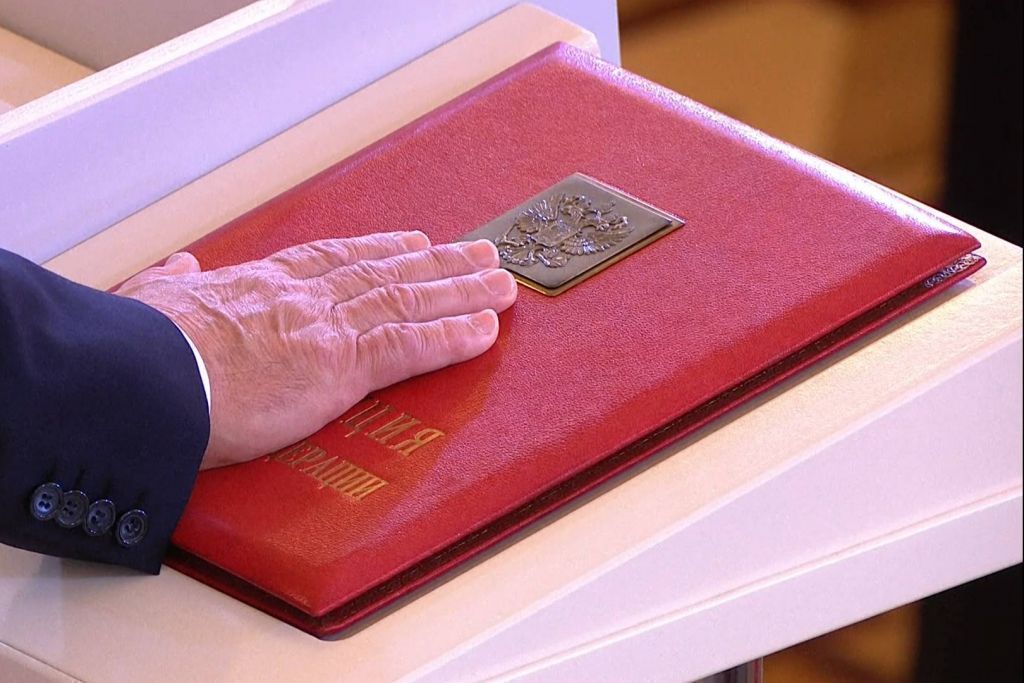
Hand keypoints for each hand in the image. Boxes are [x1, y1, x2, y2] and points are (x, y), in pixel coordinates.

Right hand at [115, 231, 516, 468]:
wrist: (142, 379)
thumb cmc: (140, 350)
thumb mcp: (149, 300)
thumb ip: (172, 282)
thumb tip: (179, 264)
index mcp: (262, 284)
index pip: (336, 260)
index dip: (380, 249)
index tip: (410, 240)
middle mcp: (304, 298)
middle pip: (387, 272)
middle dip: (439, 263)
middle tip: (481, 254)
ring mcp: (327, 328)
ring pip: (409, 301)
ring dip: (461, 291)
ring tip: (501, 284)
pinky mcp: (340, 367)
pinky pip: (410, 347)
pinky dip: (452, 337)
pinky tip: (484, 330)